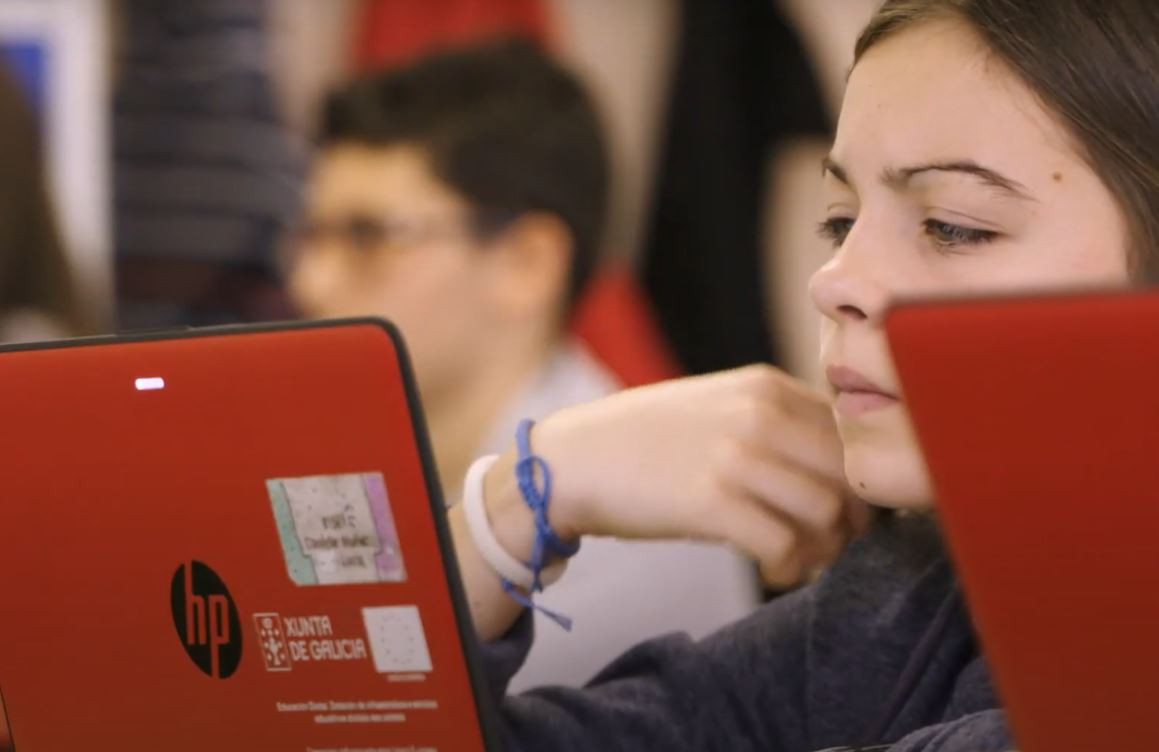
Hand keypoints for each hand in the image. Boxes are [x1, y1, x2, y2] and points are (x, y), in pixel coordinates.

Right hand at [486, 365, 868, 587]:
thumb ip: (775, 420)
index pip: (852, 434)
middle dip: (854, 522)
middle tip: (835, 546)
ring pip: (827, 513)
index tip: (851, 512)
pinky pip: (785, 545)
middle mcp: (759, 414)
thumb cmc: (645, 440)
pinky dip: (791, 569)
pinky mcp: (712, 503)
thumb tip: (839, 466)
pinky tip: (776, 573)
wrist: (572, 460)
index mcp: (765, 386)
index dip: (862, 482)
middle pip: (850, 476)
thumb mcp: (717, 406)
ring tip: (801, 562)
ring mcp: (736, 456)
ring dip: (825, 550)